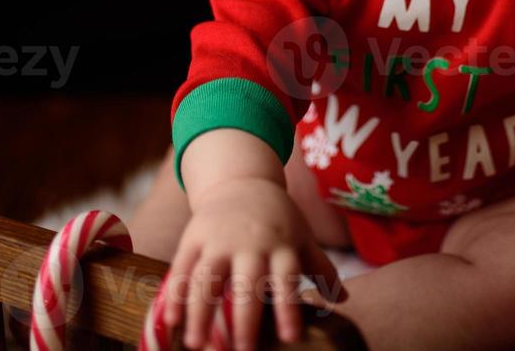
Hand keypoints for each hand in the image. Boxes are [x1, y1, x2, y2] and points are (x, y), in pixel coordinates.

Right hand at [163, 176, 344, 350]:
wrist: (242, 180)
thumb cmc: (278, 218)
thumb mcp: (301, 237)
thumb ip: (320, 269)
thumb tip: (344, 299)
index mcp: (281, 246)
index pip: (287, 279)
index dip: (288, 308)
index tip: (289, 338)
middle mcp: (251, 244)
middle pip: (246, 283)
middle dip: (244, 318)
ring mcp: (220, 240)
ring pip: (209, 278)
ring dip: (200, 312)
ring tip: (194, 344)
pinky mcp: (194, 237)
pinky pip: (183, 267)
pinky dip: (175, 293)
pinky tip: (170, 319)